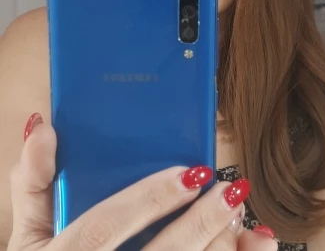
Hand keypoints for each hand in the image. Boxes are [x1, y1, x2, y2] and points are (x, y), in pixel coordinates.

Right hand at [7, 114, 276, 250]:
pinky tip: (254, 244)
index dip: (147, 200)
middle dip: (200, 225)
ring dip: (221, 248)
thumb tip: (42, 127)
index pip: (103, 229)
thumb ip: (33, 182)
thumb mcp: (29, 236)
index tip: (189, 172)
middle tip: (229, 190)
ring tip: (242, 216)